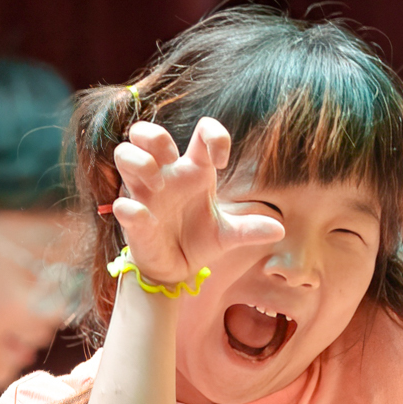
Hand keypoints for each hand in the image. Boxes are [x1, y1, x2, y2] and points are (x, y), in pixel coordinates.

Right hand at [109, 117, 285, 289]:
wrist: (175, 271)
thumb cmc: (199, 241)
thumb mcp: (228, 236)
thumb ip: (250, 229)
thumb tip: (279, 228)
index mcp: (194, 171)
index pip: (201, 132)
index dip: (213, 135)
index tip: (221, 160)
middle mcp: (166, 175)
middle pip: (145, 132)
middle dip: (155, 137)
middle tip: (171, 160)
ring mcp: (144, 195)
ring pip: (123, 154)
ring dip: (139, 163)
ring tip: (158, 186)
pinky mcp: (133, 219)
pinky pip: (123, 204)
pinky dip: (131, 209)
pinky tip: (144, 217)